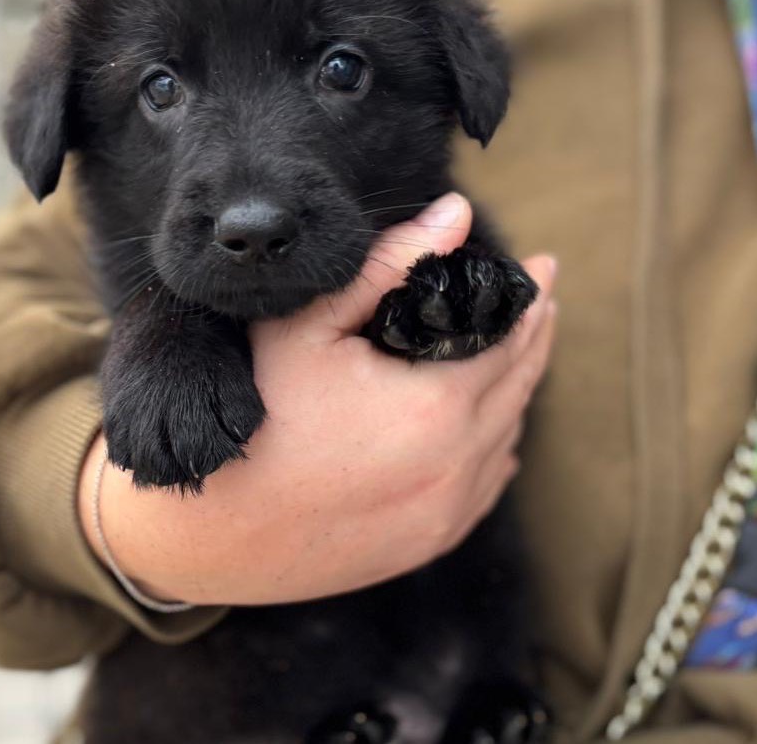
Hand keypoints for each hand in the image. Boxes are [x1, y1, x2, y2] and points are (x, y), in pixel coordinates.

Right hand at [78, 192, 557, 605]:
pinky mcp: (427, 544)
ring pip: (506, 439)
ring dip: (516, 393)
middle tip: (544, 302)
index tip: (543, 270)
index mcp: (438, 407)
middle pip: (519, 388)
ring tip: (519, 356)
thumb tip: (455, 212)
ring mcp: (446, 513)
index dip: (531, 300)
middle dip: (534, 338)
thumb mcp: (309, 324)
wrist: (212, 529)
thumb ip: (388, 262)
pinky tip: (496, 433)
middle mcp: (458, 467)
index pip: (513, 340)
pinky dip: (496, 450)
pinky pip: (484, 489)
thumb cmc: (254, 413)